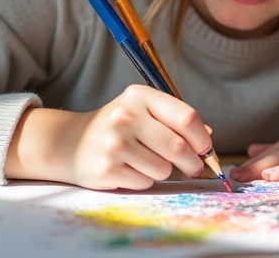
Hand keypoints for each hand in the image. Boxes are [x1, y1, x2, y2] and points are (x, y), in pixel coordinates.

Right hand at [4, 85, 213, 189]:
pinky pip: (145, 182)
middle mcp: (125, 116)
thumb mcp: (142, 112)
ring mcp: (114, 143)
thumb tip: (208, 136)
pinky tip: (129, 169)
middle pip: (178, 146)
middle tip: (194, 168)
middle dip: (192, 162)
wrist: (70, 142)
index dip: (202, 138)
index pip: (186, 117)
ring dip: (163, 171)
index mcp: (138, 96)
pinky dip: (144, 180)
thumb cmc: (117, 127)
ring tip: (146, 162)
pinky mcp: (106, 169)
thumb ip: (174, 120)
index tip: (206, 149)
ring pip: (163, 169)